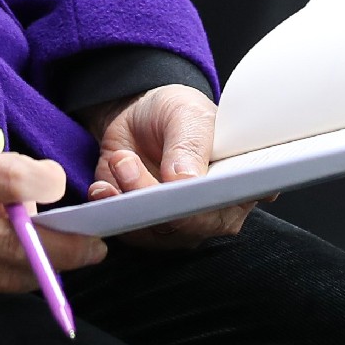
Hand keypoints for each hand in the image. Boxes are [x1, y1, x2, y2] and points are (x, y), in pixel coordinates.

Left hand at [83, 84, 256, 247]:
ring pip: (155, 231)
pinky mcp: (146, 226)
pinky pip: (128, 230)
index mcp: (240, 185)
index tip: (177, 185)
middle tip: (129, 164)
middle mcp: (213, 213)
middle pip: (188, 225)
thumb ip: (189, 145)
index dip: (206, 203)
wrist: (141, 117)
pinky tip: (103, 186)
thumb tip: (187, 182)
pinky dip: (112, 209)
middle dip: (154, 197)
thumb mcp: (187, 114)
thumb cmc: (177, 113)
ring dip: (129, 198)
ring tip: (120, 160)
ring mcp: (179, 224)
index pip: (230, 205)